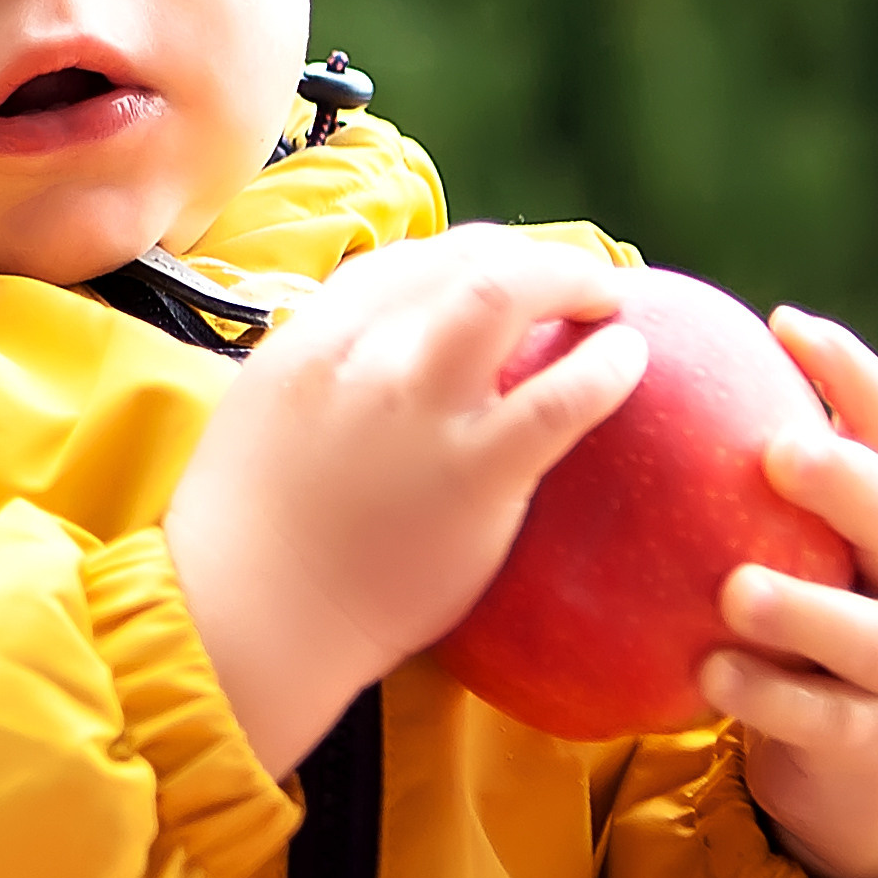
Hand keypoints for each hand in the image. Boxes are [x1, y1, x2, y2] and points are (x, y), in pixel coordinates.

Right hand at [165, 225, 647, 777]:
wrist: (247, 619)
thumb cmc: (250, 544)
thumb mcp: (264, 426)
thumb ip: (322, 388)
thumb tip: (377, 377)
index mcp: (311, 343)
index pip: (402, 263)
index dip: (466, 258)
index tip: (501, 278)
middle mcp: (365, 355)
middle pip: (463, 259)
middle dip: (531, 258)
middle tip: (575, 284)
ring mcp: (420, 407)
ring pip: (507, 291)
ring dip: (571, 277)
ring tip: (611, 303)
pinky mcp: (472, 473)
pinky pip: (556, 401)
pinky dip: (605, 369)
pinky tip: (630, 363)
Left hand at [701, 307, 877, 877]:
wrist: (874, 769)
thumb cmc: (806, 631)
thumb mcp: (793, 553)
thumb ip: (741, 492)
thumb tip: (621, 388)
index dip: (852, 376)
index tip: (787, 323)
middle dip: (849, 484)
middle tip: (781, 452)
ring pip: (873, 636)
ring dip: (807, 611)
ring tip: (738, 590)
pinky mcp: (876, 741)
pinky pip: (823, 720)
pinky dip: (771, 697)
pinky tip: (711, 671)